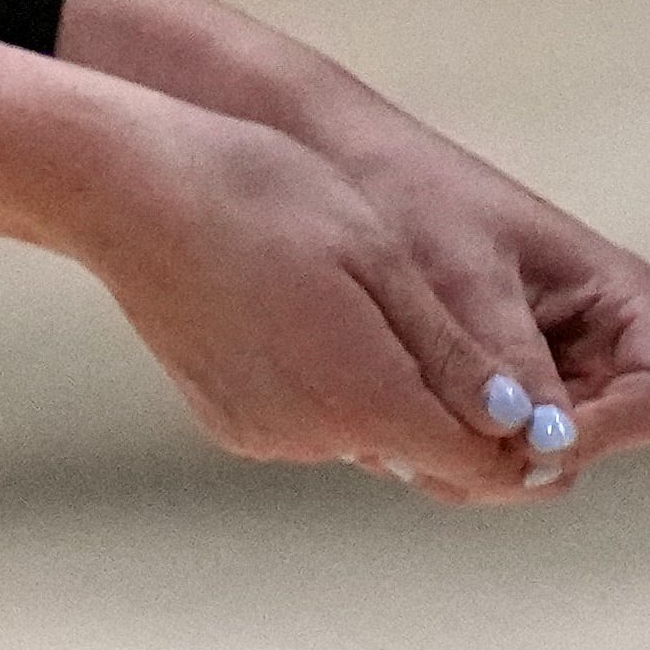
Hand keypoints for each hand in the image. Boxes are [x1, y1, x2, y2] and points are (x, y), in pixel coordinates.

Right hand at [55, 96, 571, 498]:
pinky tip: (296, 308)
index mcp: (365, 397)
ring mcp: (261, 433)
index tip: (527, 381)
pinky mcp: (224, 419)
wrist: (123, 186)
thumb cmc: (261, 196)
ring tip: (354, 293)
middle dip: (449, 405)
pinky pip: (306, 420)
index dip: (517, 435)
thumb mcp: (378, 258)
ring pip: (362, 433)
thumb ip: (451, 353)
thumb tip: (518, 423)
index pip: (480, 463)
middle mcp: (314, 436)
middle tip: (429, 312)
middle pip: (421, 451)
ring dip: (382, 387)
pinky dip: (322, 383)